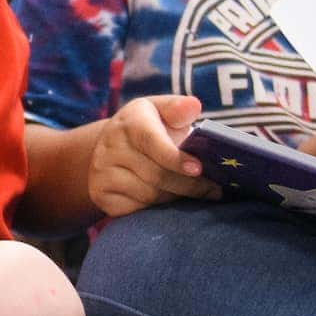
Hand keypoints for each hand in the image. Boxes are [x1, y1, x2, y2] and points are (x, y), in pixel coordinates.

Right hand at [88, 93, 218, 216]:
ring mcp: (101, 173)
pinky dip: (157, 207)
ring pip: (149, 195)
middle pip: (156, 175)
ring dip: (177, 196)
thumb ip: (179, 108)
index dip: (176, 158)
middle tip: (214, 189)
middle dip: (189, 185)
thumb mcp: (160, 111)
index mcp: (129, 122)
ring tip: (196, 193)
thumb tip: (193, 106)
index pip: (152, 143)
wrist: (111, 148)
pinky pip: (136, 209)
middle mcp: (109, 147)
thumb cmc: (148, 128)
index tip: (199, 169)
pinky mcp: (101, 195)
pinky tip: (170, 199)